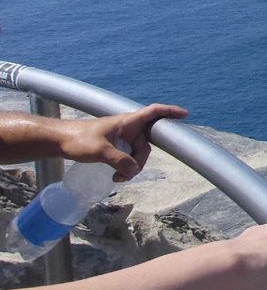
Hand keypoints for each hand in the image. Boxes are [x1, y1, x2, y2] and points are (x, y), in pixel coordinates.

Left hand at [53, 104, 179, 181]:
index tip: (185, 115)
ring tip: (116, 177)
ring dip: (131, 167)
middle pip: (146, 144)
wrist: (58, 141)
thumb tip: (134, 171)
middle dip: (140, 161)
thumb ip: (120, 161)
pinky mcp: (114, 146)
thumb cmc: (77, 139)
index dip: (170, 112)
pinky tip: (115, 176)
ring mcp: (120, 138)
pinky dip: (125, 168)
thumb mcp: (100, 151)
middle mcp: (127, 129)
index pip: (153, 112)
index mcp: (127, 122)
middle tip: (127, 174)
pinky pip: (128, 158)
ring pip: (137, 154)